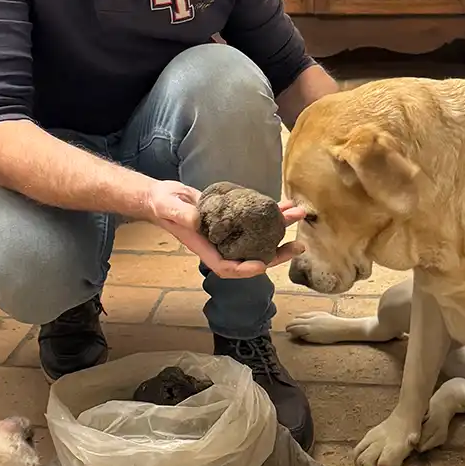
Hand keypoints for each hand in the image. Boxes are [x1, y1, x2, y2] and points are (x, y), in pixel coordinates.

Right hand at [143, 181, 304, 278]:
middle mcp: (222, 244)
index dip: (245, 269)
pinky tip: (286, 204)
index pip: (228, 267)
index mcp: (206, 249)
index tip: (262, 265)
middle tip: (298, 247)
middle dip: (277, 253)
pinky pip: (256, 219)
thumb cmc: (164, 205)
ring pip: (260, 236)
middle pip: (253, 256)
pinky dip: (272, 212)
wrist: (166, 196)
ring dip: (281, 227)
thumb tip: (197, 220)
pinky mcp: (235, 218)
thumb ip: (182, 215)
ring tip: (300, 214)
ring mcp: (231, 232)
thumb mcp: (170, 208)